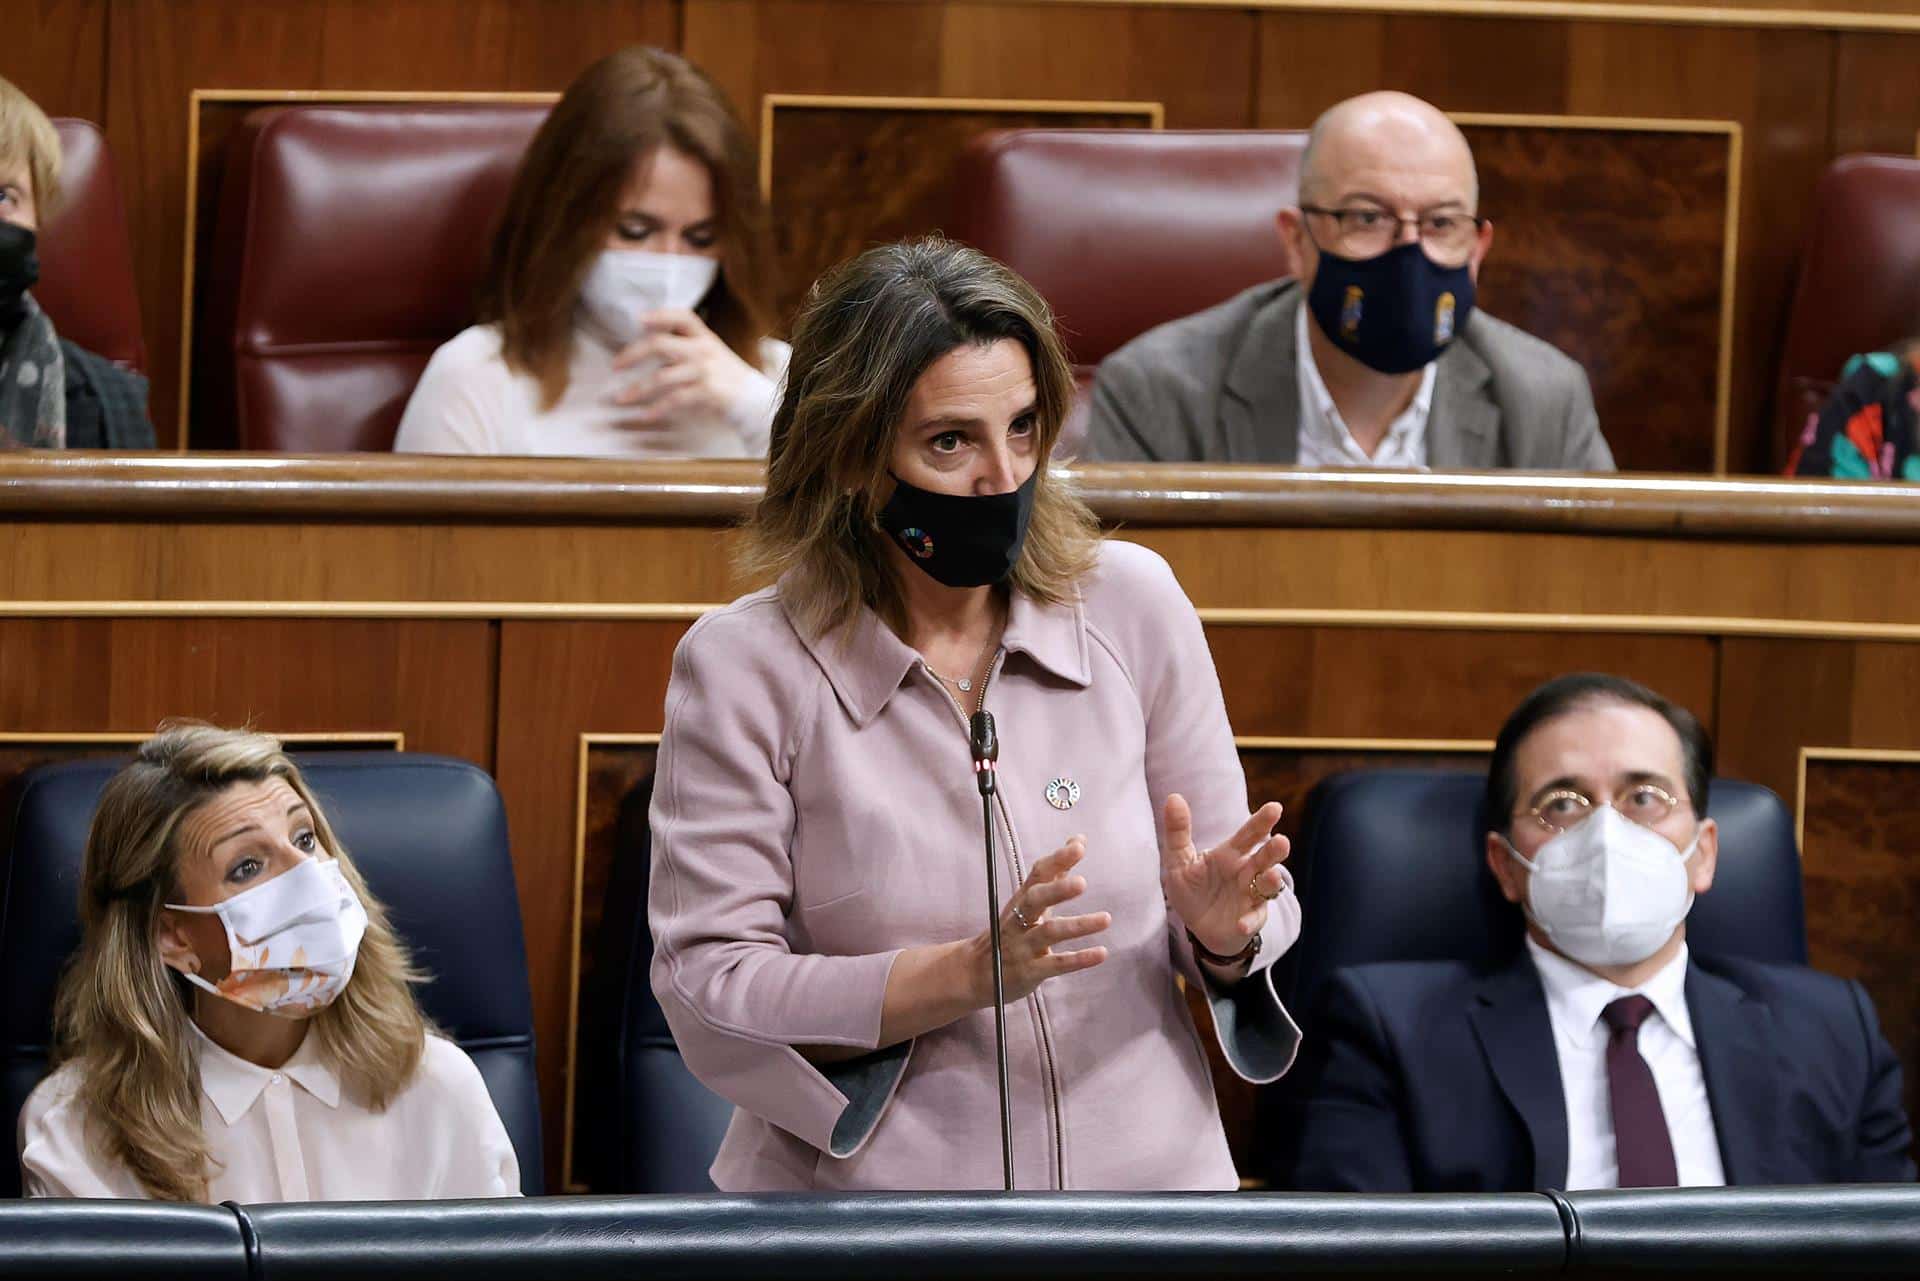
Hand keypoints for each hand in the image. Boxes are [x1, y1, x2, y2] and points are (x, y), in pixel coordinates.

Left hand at [610, 307, 759, 426]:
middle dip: (633, 354)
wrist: (751, 396)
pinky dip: (657, 409)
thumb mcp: (708, 349)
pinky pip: (675, 400)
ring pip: (662, 377)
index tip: (639, 320)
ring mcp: (704, 372)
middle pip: (660, 345)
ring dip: (638, 389)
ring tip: (621, 398)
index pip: (682, 317)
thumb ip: (683, 341)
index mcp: (703, 336)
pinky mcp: (706, 393)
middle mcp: (702, 350)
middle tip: (616, 366)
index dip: (660, 315)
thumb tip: (647, 333)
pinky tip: (645, 414)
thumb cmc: (723, 372)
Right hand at [974, 836, 1109, 1004]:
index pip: (1037, 875)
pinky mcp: (1030, 972)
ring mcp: (1023, 946)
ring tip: (1106, 918)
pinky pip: (1055, 964)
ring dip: (1077, 925)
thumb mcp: (1029, 903)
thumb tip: (1078, 841)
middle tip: (1082, 882)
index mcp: (1021, 901)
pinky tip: (1101, 952)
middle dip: (1057, 891)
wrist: (975, 973)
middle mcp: (1019, 920)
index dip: (1057, 860)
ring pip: (1048, 932)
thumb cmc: (1010, 932)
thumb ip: (1055, 874)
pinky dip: (1079, 959)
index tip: (1078, 846)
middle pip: (1035, 901)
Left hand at [1160, 794, 1289, 961]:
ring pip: (1267, 887)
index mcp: (1230, 854)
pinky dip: (1249, 921)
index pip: (1248, 834)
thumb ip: (1178, 831)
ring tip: (1270, 875)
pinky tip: (1241, 923)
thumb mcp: (1179, 860)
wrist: (1197, 925)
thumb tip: (1173, 797)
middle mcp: (1246, 872)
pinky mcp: (1249, 920)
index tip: (1275, 807)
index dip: (1261, 821)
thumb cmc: (1192, 888)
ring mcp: (1251, 896)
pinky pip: (1253, 920)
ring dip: (1270, 881)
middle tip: (1282, 841)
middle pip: (1264, 858)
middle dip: (1274, 850)